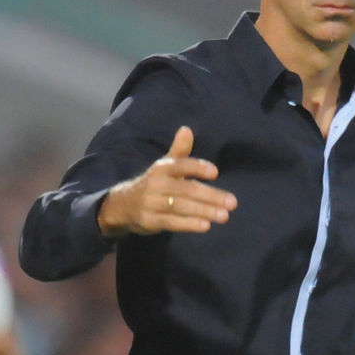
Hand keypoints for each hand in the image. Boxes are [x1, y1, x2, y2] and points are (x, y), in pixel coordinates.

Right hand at [98, 125, 237, 236]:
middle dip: (210, 196)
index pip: (181, 165)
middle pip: (186, 189)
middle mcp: (156, 184)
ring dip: (204, 211)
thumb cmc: (153, 184)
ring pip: (181, 207)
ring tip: (224, 216)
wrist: (122, 205)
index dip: (197, 168)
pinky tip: (206, 226)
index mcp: (162, 168)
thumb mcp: (164, 166)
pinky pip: (171, 222)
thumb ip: (179, 151)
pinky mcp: (149, 220)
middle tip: (232, 202)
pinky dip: (189, 224)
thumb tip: (187, 129)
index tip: (215, 173)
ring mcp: (151, 203)